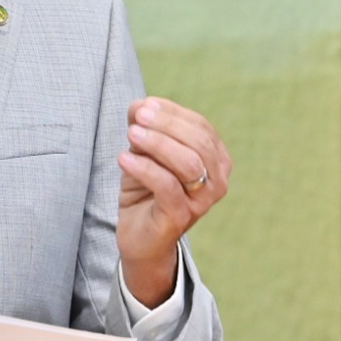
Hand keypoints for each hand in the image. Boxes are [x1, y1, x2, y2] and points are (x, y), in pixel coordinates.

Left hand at [116, 97, 231, 307]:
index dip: (173, 112)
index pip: (200, 126)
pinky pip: (167, 186)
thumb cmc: (146, 189)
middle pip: (198, 142)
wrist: (139, 235)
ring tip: (131, 134)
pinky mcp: (180, 217)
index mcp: (216, 159)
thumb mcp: (144, 151)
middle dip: (166, 124)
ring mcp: (202, 201)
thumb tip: (140, 106)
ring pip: (188, 163)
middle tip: (139, 117)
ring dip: (158, 143)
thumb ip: (144, 126)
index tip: (145, 105)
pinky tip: (123, 159)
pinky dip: (144, 168)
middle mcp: (217, 180)